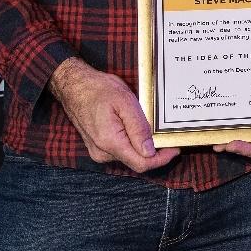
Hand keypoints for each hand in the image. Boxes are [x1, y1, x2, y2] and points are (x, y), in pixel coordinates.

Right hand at [49, 57, 179, 172]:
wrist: (75, 87)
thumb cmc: (99, 90)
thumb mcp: (125, 103)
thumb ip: (138, 129)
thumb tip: (150, 151)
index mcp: (110, 142)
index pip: (141, 163)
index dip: (161, 159)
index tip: (175, 149)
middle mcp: (102, 153)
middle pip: (137, 161)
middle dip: (155, 152)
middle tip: (167, 136)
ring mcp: (98, 152)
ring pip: (129, 156)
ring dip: (143, 146)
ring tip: (151, 128)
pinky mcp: (98, 147)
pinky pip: (121, 150)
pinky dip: (132, 143)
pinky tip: (137, 129)